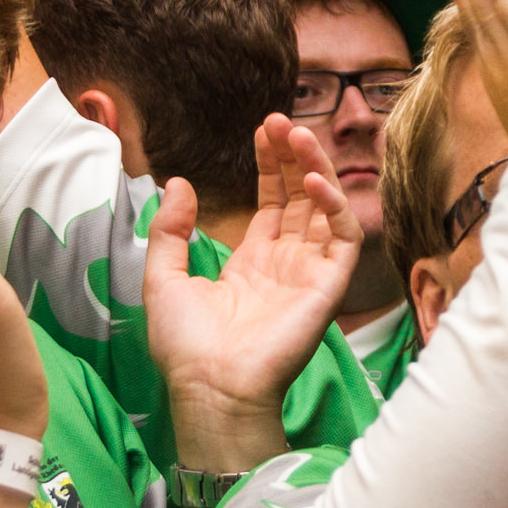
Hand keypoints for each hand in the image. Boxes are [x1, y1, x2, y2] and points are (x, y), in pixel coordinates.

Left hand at [147, 116, 361, 431]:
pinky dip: (334, 205)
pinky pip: (343, 237)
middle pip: (301, 197)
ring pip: (326, 209)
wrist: (209, 386)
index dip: (271, 165)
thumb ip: (170, 229)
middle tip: (280, 120)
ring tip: (297, 135)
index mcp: (253, 262)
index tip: (262, 130)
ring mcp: (310, 274)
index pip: (274, 202)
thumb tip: (179, 182)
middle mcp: (286, 264)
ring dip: (317, 169)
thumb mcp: (163, 276)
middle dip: (294, 156)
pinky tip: (311, 182)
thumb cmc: (185, 346)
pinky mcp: (327, 287)